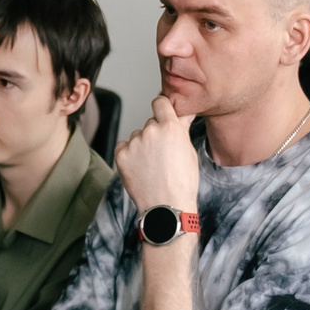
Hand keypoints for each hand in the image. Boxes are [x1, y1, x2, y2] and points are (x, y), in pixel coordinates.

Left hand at [115, 94, 198, 215]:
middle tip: (161, 154)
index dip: (161, 108)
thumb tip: (184, 112)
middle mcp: (150, 131)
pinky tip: (140, 168)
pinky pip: (124, 147)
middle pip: (149, 123)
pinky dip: (129, 155)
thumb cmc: (182, 182)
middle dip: (154, 134)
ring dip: (142, 146)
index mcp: (170, 127)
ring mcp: (134, 143)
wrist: (167, 206)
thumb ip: (182, 128)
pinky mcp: (121, 155)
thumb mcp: (189, 151)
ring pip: (137, 136)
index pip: (160, 102)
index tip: (162, 113)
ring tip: (152, 166)